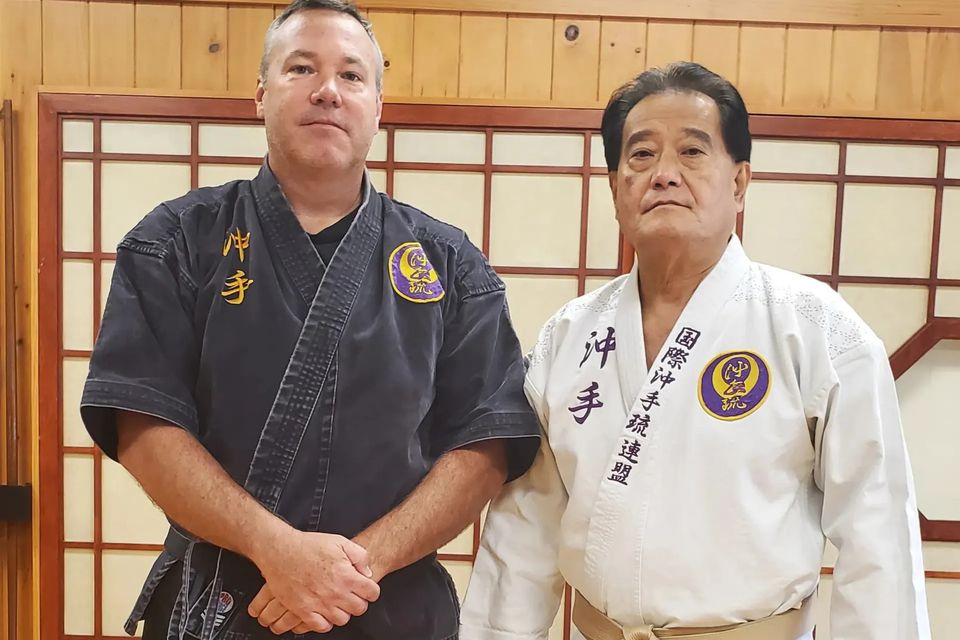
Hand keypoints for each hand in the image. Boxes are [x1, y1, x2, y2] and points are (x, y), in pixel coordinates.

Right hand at [249, 529, 379, 631]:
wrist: (281, 551)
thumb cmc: (308, 545)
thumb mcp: (340, 541)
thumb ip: (359, 556)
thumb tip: (367, 572)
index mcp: (346, 576)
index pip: (372, 593)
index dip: (371, 590)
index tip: (367, 588)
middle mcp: (335, 593)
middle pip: (359, 608)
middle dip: (359, 601)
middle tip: (352, 595)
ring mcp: (319, 604)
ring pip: (342, 620)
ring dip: (343, 612)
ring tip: (338, 602)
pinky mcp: (303, 610)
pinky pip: (321, 626)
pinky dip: (325, 622)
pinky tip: (324, 612)